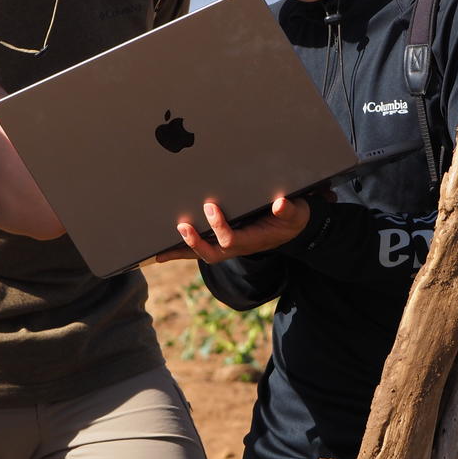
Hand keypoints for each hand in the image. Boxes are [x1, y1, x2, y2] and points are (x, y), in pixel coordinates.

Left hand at [155, 197, 310, 263]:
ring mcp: (229, 246)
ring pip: (202, 253)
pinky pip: (200, 248)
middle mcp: (239, 246)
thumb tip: (280, 204)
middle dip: (195, 243)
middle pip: (212, 253)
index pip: (232, 239)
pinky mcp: (222, 242)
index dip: (219, 227)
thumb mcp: (296, 213)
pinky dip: (181, 251)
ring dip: (182, 251)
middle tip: (182, 227)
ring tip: (161, 251)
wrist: (293, 228)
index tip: (210, 207)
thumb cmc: (291, 217)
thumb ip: (289, 210)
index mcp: (254, 240)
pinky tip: (162, 252)